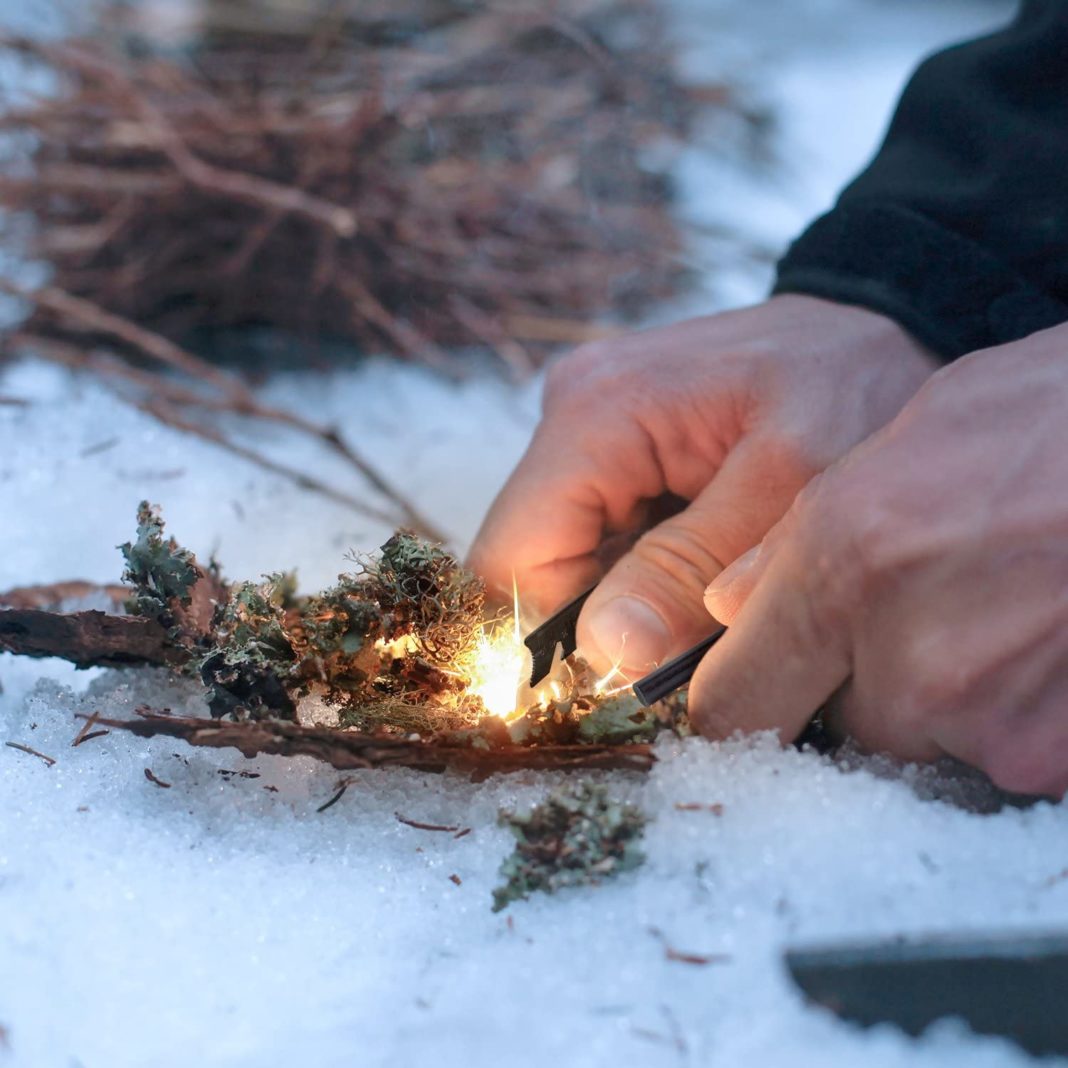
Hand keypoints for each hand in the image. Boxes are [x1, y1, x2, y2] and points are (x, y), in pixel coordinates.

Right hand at [469, 295, 936, 674]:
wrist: (881, 332)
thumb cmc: (852, 389)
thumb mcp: (789, 485)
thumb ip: (692, 567)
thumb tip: (606, 650)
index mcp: (595, 412)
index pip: (512, 558)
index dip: (556, 637)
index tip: (636, 679)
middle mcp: (570, 412)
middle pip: (535, 561)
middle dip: (600, 623)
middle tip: (692, 651)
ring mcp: (589, 427)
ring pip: (566, 556)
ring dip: (626, 602)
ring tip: (711, 604)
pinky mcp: (614, 445)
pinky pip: (600, 535)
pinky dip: (644, 574)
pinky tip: (705, 571)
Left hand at [697, 322, 1067, 797]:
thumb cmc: (1049, 418)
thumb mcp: (901, 442)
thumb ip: (795, 540)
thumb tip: (727, 606)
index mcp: (843, 570)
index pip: (731, 707)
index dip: (740, 702)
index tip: (755, 691)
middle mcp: (906, 661)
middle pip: (839, 723)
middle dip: (864, 680)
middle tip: (927, 606)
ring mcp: (989, 721)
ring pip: (925, 736)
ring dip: (945, 696)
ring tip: (1002, 605)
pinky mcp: (1053, 758)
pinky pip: (1001, 752)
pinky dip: (1014, 711)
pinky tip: (1041, 635)